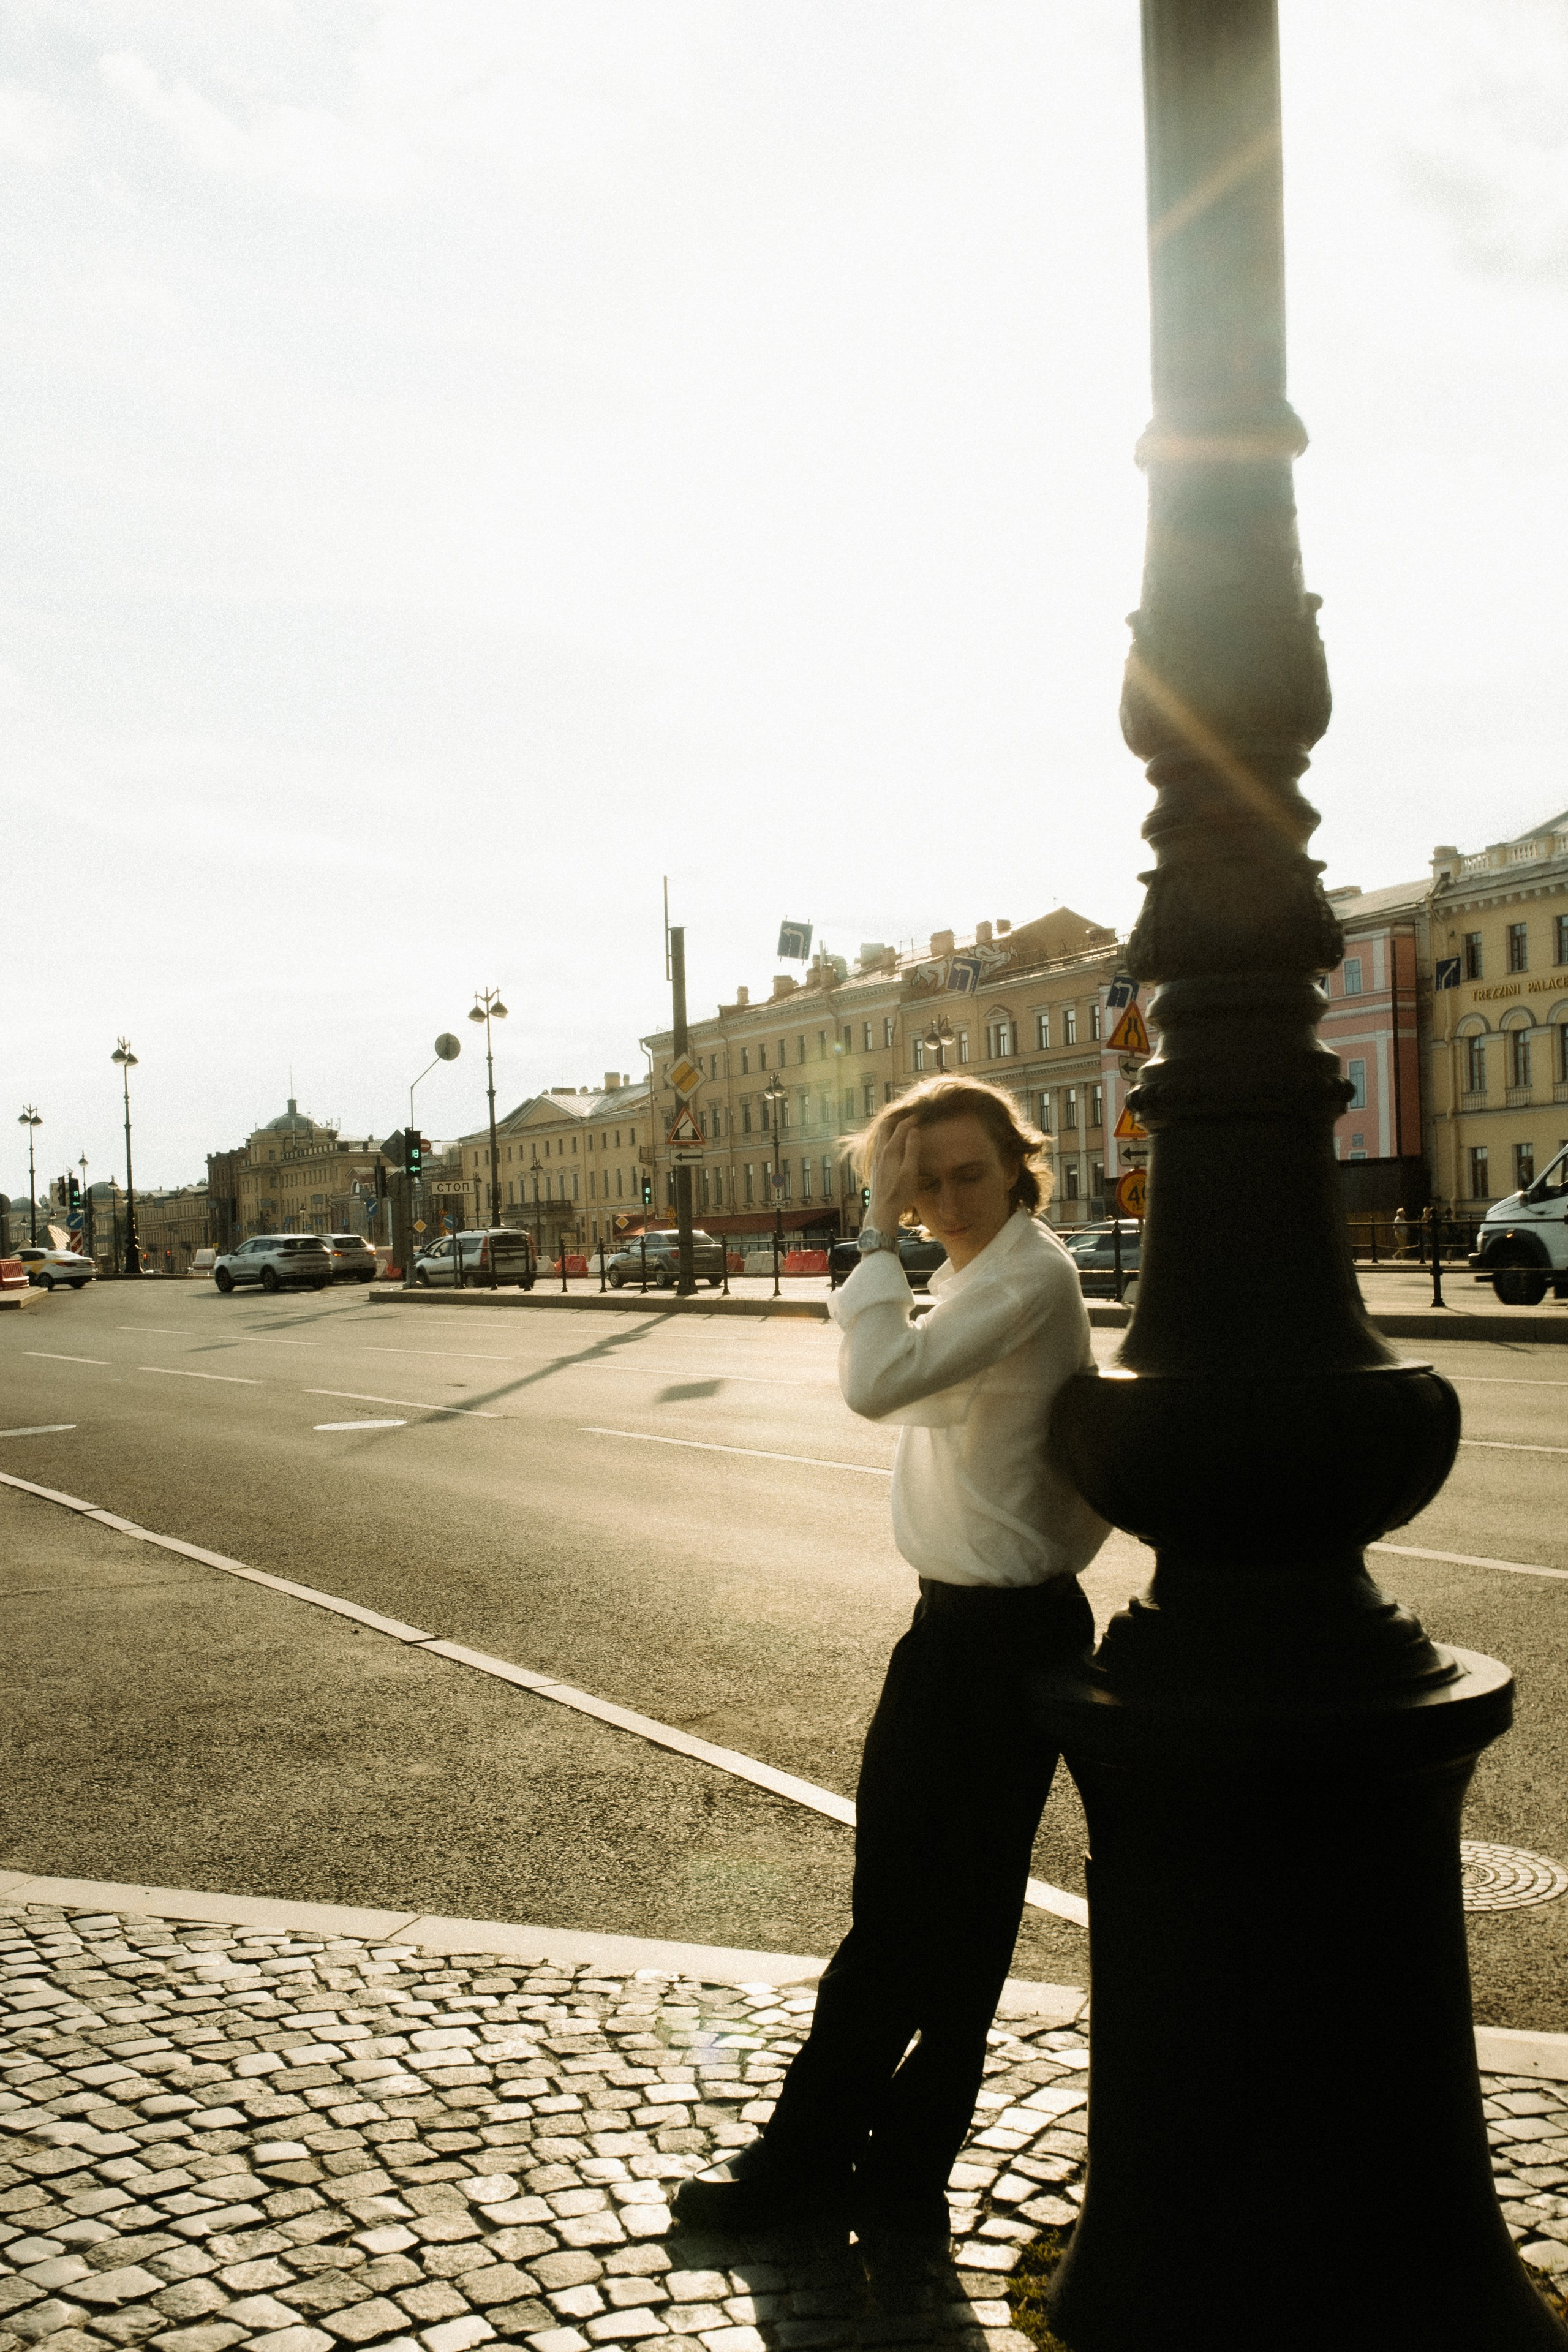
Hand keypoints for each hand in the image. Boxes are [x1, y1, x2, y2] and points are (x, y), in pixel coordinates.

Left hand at [869, 1116, 921, 1234]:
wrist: (882, 1209)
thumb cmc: (899, 1192)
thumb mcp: (910, 1171)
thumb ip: (912, 1149)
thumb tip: (914, 1130)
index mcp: (891, 1150)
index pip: (901, 1127)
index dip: (911, 1119)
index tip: (920, 1115)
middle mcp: (880, 1151)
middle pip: (885, 1126)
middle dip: (896, 1118)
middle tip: (907, 1115)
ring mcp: (875, 1158)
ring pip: (880, 1134)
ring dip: (889, 1127)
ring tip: (899, 1124)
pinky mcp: (875, 1165)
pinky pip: (878, 1143)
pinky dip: (885, 1136)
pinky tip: (891, 1143)